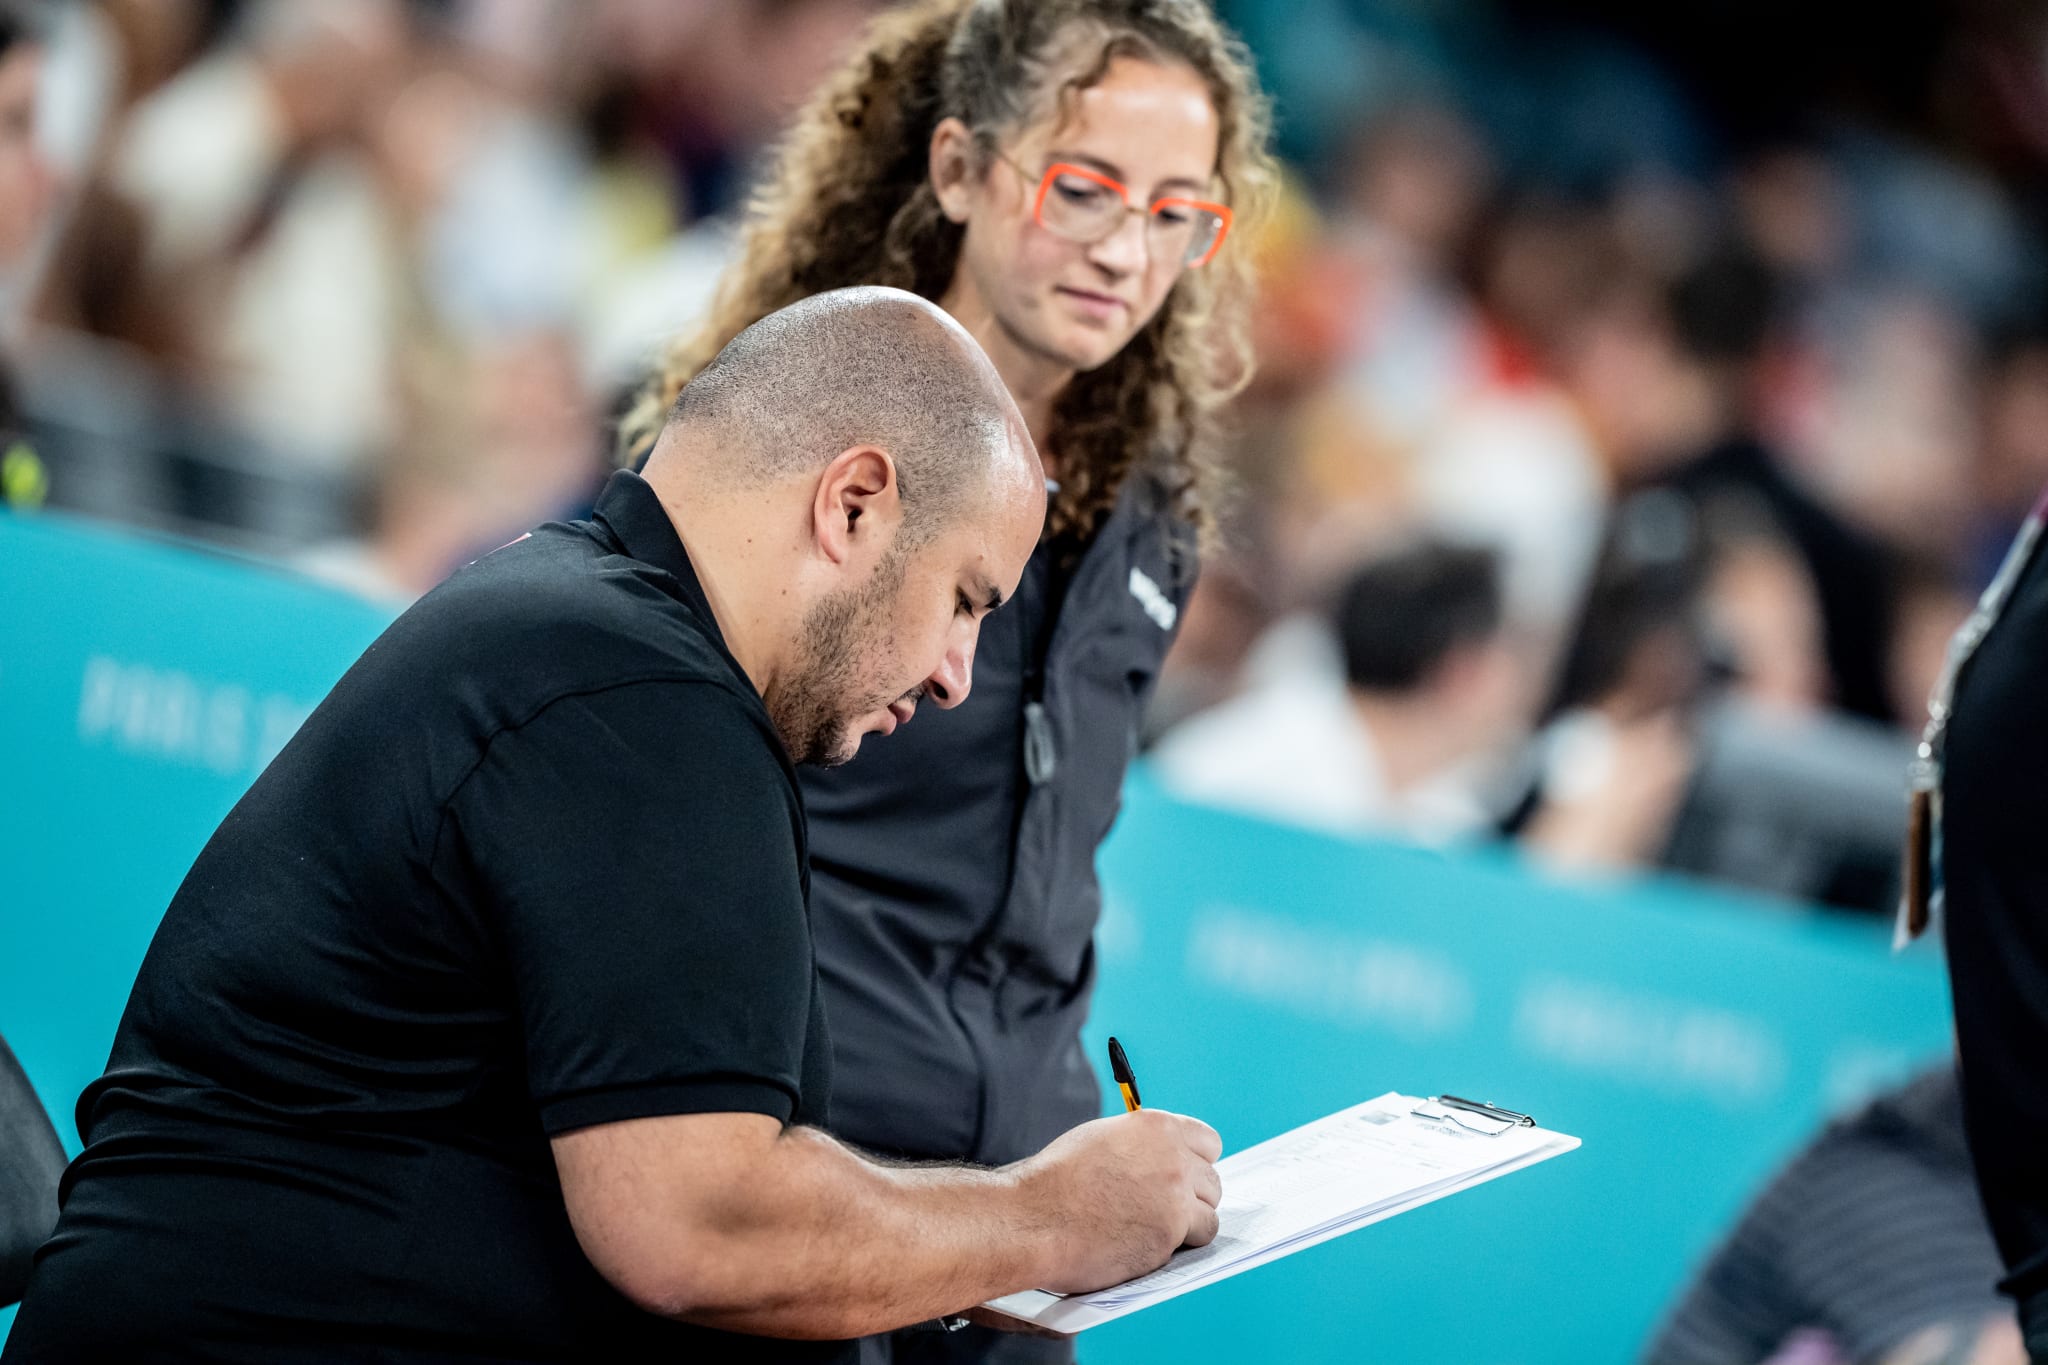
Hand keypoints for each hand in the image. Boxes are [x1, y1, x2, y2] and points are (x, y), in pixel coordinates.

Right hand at [1015, 1109, 1222, 1294]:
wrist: (1034, 1218)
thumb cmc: (1057, 1181)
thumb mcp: (1103, 1139)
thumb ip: (1140, 1145)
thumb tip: (1160, 1158)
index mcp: (1156, 1127)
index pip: (1208, 1142)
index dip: (1197, 1162)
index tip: (1188, 1176)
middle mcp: (1174, 1158)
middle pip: (1212, 1181)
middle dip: (1194, 1197)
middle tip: (1166, 1209)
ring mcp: (1176, 1198)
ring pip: (1209, 1215)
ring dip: (1189, 1225)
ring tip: (1154, 1230)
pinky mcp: (1171, 1235)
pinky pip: (1193, 1242)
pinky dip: (1176, 1247)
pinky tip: (1147, 1244)